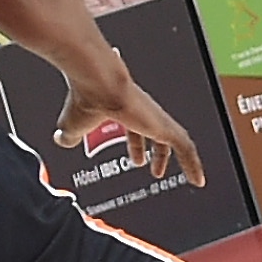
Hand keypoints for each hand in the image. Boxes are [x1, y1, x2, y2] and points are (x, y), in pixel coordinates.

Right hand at [56, 68, 206, 186]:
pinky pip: (186, 147)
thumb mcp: (72, 126)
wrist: (98, 82)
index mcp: (123, 109)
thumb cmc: (86, 99)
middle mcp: (142, 111)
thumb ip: (69, 135)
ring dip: (182, 160)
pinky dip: (194, 164)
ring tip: (188, 176)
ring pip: (176, 140)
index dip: (136, 145)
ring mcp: (155, 118)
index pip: (135, 129)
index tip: (137, 157)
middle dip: (157, 154)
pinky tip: (198, 179)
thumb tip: (63, 140)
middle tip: (156, 168)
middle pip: (156, 134)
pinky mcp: (164, 126)